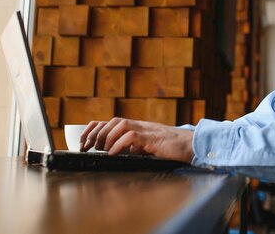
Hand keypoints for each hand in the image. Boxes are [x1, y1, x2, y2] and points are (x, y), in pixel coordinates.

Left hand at [79, 117, 193, 162]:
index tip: (83, 141)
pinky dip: (119, 144)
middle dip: (96, 134)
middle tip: (88, 148)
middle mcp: (140, 125)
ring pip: (120, 124)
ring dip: (106, 137)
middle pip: (112, 121)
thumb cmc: (172, 148)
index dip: (94, 128)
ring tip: (100, 150)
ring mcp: (147, 130)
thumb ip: (135, 146)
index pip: (111, 121)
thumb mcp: (148, 146)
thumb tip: (121, 151)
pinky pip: (131, 136)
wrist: (192, 146)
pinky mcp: (153, 138)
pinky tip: (113, 153)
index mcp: (138, 127)